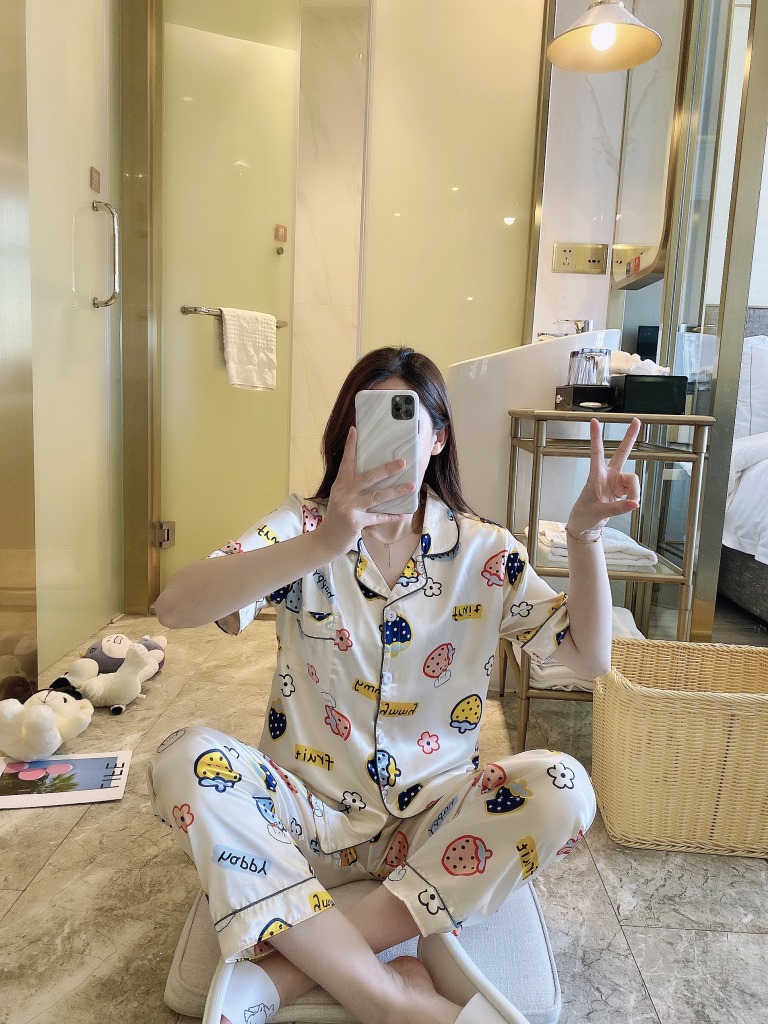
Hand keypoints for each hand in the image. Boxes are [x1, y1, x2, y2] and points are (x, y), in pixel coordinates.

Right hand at [319, 427, 415, 552]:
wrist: (327, 540)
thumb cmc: (339, 515)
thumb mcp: (341, 497)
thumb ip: (353, 486)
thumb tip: (376, 474)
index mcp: (340, 484)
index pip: (346, 461)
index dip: (350, 446)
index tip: (355, 429)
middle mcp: (344, 493)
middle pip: (368, 477)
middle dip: (386, 469)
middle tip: (402, 462)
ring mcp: (349, 507)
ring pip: (377, 497)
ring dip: (396, 491)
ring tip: (411, 486)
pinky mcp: (355, 522)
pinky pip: (378, 517)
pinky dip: (390, 516)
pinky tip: (402, 513)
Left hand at [567, 418, 640, 536]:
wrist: (585, 525)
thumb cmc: (584, 515)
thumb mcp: (598, 513)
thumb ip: (617, 508)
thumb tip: (634, 504)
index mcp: (595, 475)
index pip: (596, 453)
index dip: (596, 437)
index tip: (594, 421)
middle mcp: (608, 475)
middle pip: (622, 453)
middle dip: (630, 437)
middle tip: (636, 421)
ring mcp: (616, 481)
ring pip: (633, 480)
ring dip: (635, 492)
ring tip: (630, 504)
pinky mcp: (622, 489)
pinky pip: (634, 491)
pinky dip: (634, 498)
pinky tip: (629, 504)